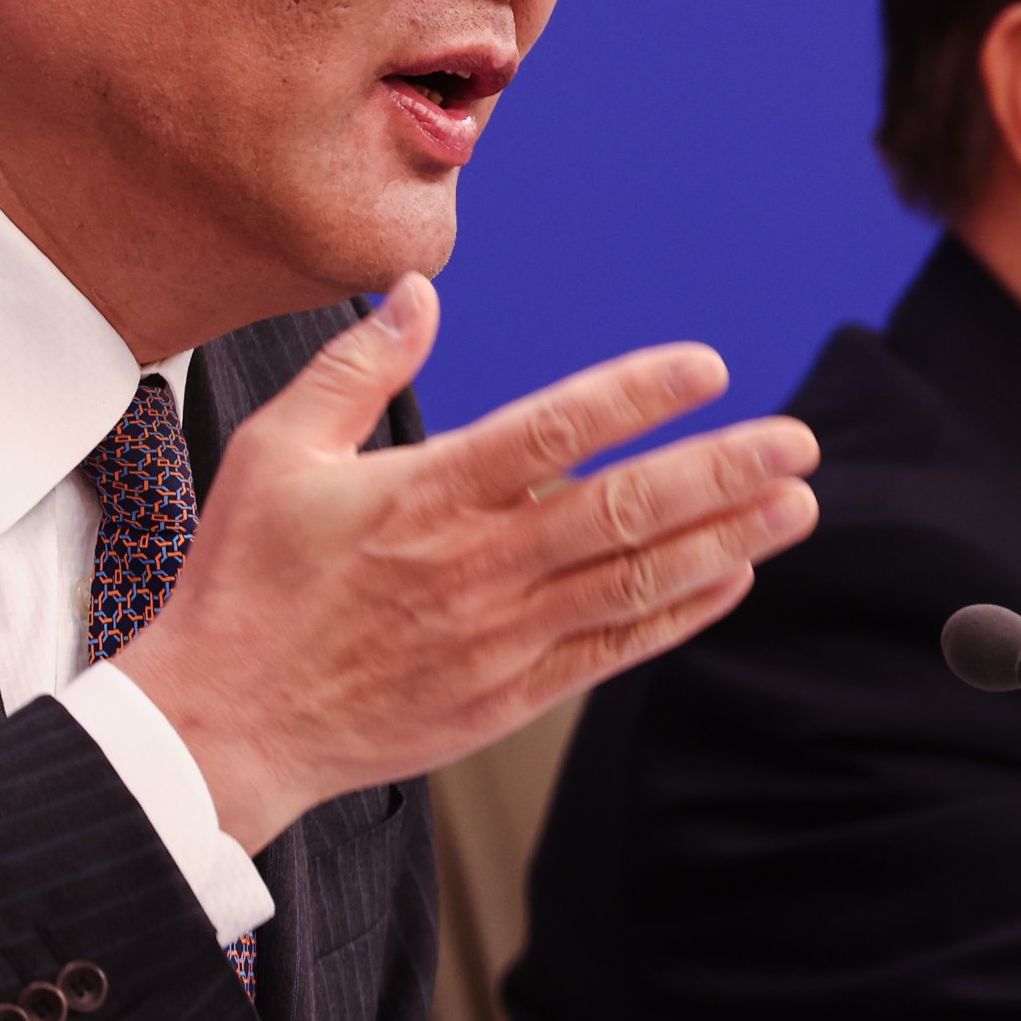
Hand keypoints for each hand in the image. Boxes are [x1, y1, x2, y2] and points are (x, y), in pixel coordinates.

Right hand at [118, 274, 819, 845]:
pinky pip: (613, 648)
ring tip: (795, 503)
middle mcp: (476, 565)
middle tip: (796, 441)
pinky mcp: (509, 695)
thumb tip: (418, 292)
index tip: (707, 367)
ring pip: (634, 581)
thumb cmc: (245, 584)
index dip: (636, 397)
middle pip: (622, 510)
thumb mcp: (277, 453)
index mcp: (425, 497)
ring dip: (725, 540)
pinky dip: (679, 614)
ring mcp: (500, 636)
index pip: (552, 432)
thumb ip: (357, 368)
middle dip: (720, 472)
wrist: (223, 727)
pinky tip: (732, 577)